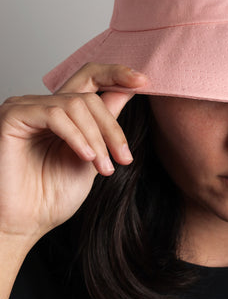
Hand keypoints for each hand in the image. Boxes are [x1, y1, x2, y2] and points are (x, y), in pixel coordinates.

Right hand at [0, 63, 146, 243]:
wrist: (26, 224)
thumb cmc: (54, 194)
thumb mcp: (94, 153)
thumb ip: (106, 121)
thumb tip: (130, 89)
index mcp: (63, 111)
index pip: (91, 77)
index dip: (117, 74)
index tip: (143, 81)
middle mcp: (44, 104)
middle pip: (89, 95)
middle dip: (112, 128)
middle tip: (124, 157)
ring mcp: (27, 107)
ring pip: (76, 106)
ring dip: (97, 138)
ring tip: (103, 167)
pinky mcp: (13, 116)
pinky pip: (55, 115)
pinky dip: (76, 136)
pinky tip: (85, 157)